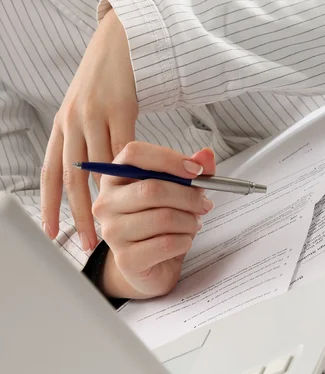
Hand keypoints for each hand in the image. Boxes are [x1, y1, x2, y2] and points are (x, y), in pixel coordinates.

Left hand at [41, 9, 135, 251]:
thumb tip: (98, 176)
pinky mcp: (120, 108)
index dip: (49, 206)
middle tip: (87, 241)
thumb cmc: (103, 82)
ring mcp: (94, 115)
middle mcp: (71, 123)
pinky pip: (126, 148)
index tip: (52, 232)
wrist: (117, 45)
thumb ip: (88, 141)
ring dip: (108, 199)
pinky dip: (133, 172)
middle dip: (79, 214)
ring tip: (117, 222)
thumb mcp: (85, 112)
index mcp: (61, 127)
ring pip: (99, 169)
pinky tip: (138, 191)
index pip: (50, 174)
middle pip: (72, 178)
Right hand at [92, 142, 216, 298]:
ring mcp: (112, 232)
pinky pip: (166, 243)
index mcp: (115, 177)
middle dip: (189, 197)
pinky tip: (183, 241)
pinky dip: (185, 241)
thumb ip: (193, 171)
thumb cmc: (163, 223)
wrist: (153, 266)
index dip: (169, 159)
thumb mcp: (179, 191)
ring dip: (189, 222)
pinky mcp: (126, 259)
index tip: (197, 171)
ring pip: (163, 218)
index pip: (134, 154)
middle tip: (205, 204)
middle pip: (152, 189)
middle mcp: (106, 202)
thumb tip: (206, 155)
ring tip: (192, 224)